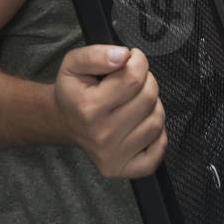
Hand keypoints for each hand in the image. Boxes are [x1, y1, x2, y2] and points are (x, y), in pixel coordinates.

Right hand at [53, 45, 167, 178]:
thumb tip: (123, 56)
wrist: (65, 121)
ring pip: (156, 121)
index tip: (130, 60)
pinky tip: (141, 124)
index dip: (137, 61)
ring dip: (152, 106)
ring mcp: (113, 156)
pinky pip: (158, 152)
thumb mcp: (74, 63)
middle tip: (132, 81)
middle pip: (148, 97)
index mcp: (88, 108)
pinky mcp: (124, 170)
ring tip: (135, 101)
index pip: (134, 78)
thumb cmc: (74, 92)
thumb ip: (97, 54)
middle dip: (146, 81)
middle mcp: (101, 135)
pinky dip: (158, 136)